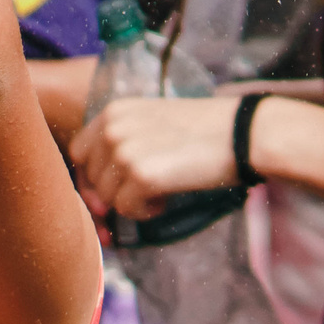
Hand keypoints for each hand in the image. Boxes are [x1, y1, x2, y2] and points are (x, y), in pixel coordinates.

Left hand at [69, 96, 240, 219]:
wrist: (244, 133)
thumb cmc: (207, 131)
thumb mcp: (154, 124)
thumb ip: (122, 147)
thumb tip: (96, 199)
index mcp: (114, 111)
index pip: (78, 152)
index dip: (92, 178)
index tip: (111, 192)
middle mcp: (113, 128)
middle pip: (91, 178)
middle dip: (114, 193)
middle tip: (146, 193)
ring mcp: (125, 152)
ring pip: (108, 197)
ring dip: (133, 202)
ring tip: (165, 189)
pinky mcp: (142, 176)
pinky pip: (127, 210)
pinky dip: (146, 212)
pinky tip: (168, 199)